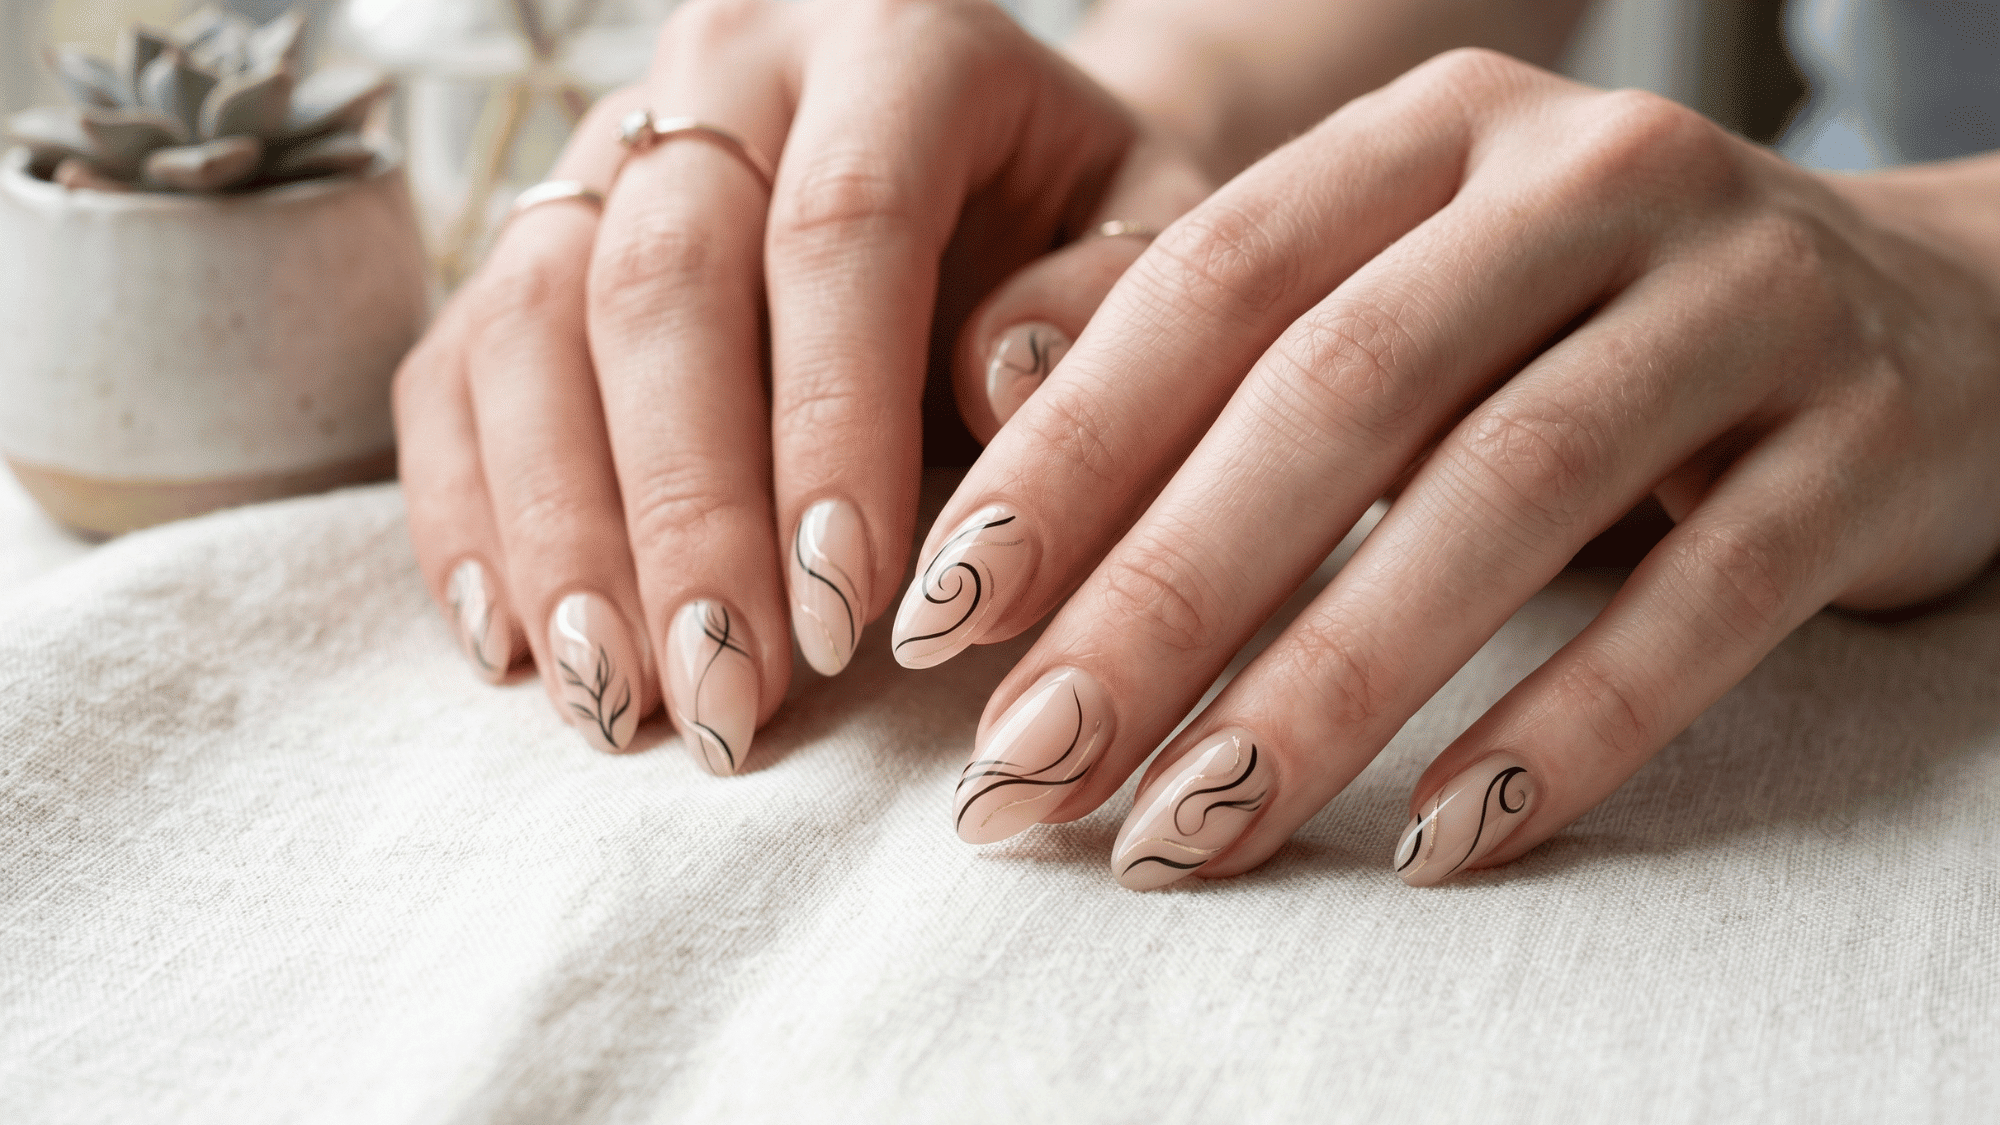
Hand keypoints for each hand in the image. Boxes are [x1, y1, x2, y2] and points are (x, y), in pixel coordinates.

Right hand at [394, 0, 1206, 763]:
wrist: (996, 168)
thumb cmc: (1077, 228)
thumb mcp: (1150, 244)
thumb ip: (1101, 311)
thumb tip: (996, 386)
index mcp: (897, 44)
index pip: (843, 227)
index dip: (832, 428)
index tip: (849, 618)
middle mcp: (726, 69)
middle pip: (660, 286)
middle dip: (686, 518)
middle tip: (728, 703)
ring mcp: (608, 146)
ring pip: (529, 327)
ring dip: (563, 537)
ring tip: (621, 707)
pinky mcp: (532, 234)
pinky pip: (456, 365)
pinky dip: (468, 513)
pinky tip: (518, 645)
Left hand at [909, 50, 1999, 885]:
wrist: (1934, 316)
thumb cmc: (1590, 327)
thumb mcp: (1407, 291)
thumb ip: (1217, 341)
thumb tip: (990, 430)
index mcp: (1438, 135)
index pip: (1212, 283)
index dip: (1066, 455)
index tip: (942, 622)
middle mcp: (1588, 179)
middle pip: (1338, 395)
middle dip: (1160, 599)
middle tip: (1028, 768)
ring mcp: (1744, 296)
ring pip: (1501, 498)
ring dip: (1324, 690)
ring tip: (1185, 835)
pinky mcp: (1868, 436)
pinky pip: (1696, 602)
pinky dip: (1559, 731)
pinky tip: (1434, 843)